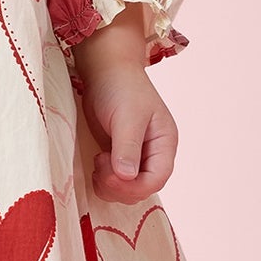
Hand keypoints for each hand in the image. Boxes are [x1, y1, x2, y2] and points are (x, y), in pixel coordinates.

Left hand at [72, 7, 176, 202]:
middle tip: (99, 166)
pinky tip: (96, 162)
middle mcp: (154, 153)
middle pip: (143, 188)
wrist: (105, 71)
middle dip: (119, 186)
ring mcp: (137, 156)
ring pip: (128, 189)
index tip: (110, 175)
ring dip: (110, 185)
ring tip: (98, 161)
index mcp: (164, 143)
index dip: (134, 186)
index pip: (158, 178)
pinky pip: (116, 181)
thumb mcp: (126, 117)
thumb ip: (127, 148)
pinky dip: (104, 180)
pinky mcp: (119, 156)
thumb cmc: (120, 88)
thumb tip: (127, 177)